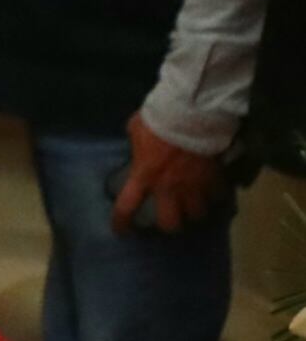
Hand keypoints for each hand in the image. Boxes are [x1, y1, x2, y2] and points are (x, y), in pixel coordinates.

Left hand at [116, 112, 224, 232]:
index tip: (122, 231)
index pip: (126, 208)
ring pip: (197, 213)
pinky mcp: (215, 176)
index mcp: (144, 175)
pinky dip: (216, 196)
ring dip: (195, 212)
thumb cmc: (162, 118)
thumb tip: (139, 141)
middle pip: (170, 222)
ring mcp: (194, 184)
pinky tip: (215, 193)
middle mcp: (168, 187)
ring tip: (194, 208)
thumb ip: (136, 141)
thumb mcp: (138, 128)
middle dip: (169, 224)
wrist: (197, 109)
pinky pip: (218, 195)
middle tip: (170, 218)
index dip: (122, 223)